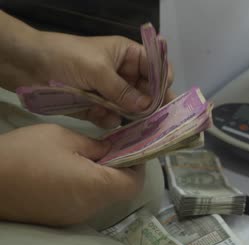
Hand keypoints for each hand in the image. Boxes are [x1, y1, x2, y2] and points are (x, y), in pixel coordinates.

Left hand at [0, 11, 175, 127]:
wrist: (28, 66)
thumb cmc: (66, 58)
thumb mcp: (98, 70)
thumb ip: (124, 91)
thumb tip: (148, 107)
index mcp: (128, 56)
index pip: (156, 68)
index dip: (163, 83)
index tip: (164, 101)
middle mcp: (124, 74)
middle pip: (147, 92)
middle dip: (150, 105)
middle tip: (156, 123)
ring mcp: (111, 92)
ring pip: (131, 108)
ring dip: (131, 116)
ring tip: (135, 128)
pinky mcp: (97, 107)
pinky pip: (112, 117)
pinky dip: (109, 120)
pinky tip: (103, 119)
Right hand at [0, 124, 143, 225]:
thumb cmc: (24, 154)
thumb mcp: (63, 137)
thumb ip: (95, 145)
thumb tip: (112, 148)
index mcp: (96, 186)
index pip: (134, 184)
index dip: (138, 166)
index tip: (132, 148)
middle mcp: (90, 206)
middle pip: (120, 191)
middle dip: (121, 169)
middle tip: (111, 147)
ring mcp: (74, 215)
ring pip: (103, 196)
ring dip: (103, 177)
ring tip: (90, 155)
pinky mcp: (60, 217)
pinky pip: (85, 201)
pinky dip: (88, 186)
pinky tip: (73, 169)